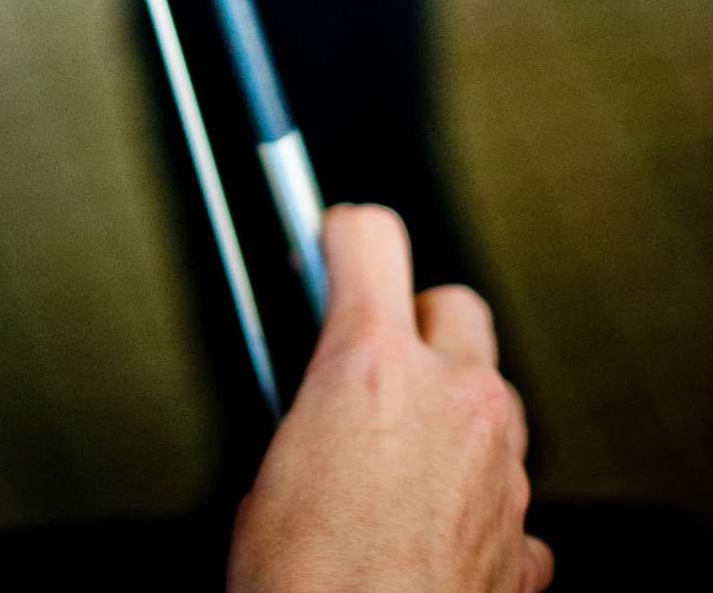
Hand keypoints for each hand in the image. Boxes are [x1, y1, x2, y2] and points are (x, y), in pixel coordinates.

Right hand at [229, 207, 551, 592]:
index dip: (341, 234)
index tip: (328, 243)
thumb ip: (306, 404)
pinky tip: (431, 533)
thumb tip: (315, 391)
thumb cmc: (300, 589)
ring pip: (490, 394)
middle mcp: (450, 399)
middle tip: (372, 360)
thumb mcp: (267, 469)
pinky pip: (508, 491)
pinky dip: (476, 502)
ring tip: (396, 462)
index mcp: (370, 367)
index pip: (371, 235)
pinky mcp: (524, 539)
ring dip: (450, 410)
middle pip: (454, 304)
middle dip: (416, 323)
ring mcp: (500, 467)